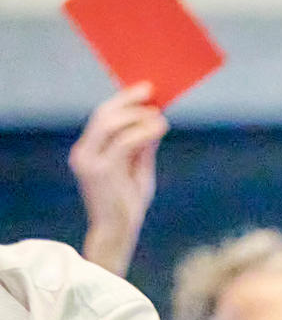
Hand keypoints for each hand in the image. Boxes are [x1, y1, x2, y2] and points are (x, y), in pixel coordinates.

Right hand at [68, 84, 166, 276]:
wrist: (118, 231)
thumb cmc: (128, 201)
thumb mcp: (139, 168)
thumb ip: (143, 145)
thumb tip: (156, 118)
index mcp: (88, 149)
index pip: (102, 116)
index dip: (123, 99)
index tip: (145, 88)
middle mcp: (83, 152)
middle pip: (103, 114)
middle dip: (128, 100)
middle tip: (152, 93)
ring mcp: (89, 161)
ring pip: (110, 123)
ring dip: (137, 115)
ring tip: (158, 115)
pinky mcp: (100, 171)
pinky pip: (124, 142)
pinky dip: (143, 131)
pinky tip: (159, 127)